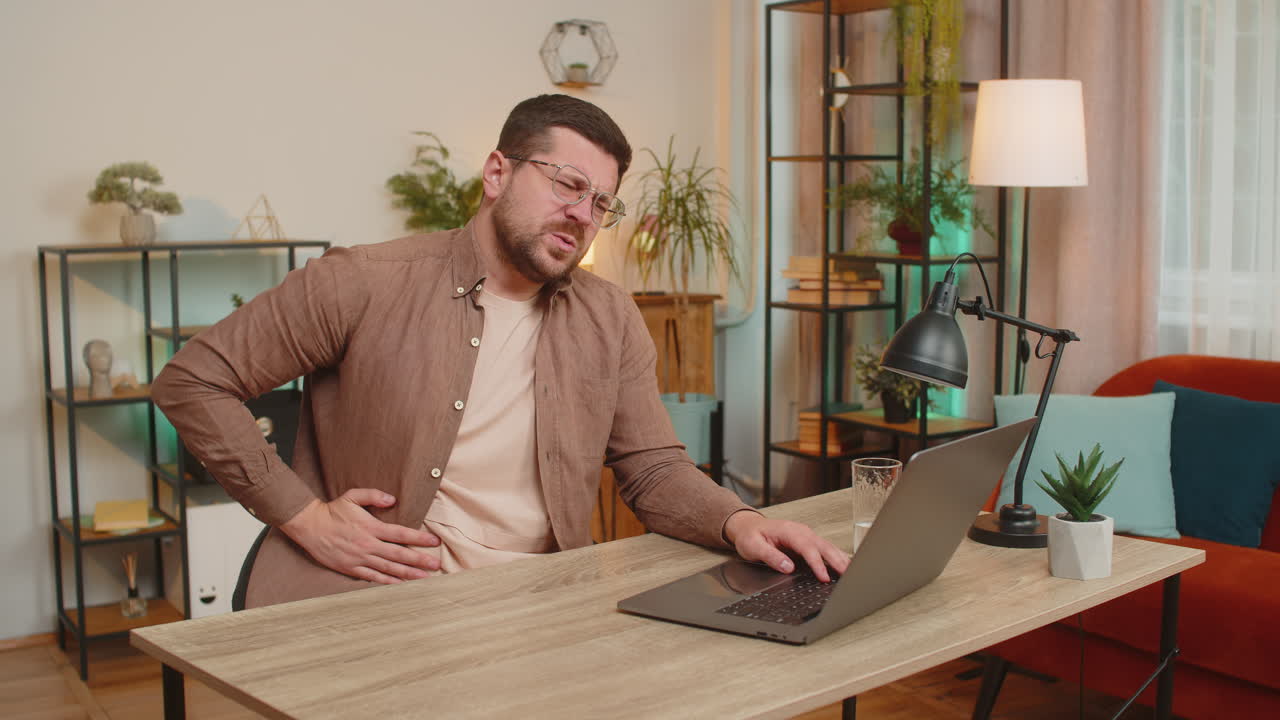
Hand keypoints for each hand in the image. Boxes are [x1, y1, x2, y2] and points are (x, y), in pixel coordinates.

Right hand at [280, 488, 441, 583]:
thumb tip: (392, 499)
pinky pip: (373, 577)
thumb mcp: (352, 496)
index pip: (401, 534)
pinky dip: (387, 582)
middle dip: (420, 560)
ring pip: (389, 569)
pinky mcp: (351, 568)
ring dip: (408, 574)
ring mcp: (360, 558)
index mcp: (371, 527)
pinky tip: (400, 586)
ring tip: (424, 579)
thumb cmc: (333, 510)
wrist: (309, 526)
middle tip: (436, 565)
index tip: (434, 542)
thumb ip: (374, 495)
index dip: (419, 539)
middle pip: (399, 555)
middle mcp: (368, 545)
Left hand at [723, 510, 849, 582]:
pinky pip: (825, 549)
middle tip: (848, 576)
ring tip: (852, 573)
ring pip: (828, 547)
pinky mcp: (808, 542)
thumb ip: (770, 556)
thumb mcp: (753, 546)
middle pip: (823, 546)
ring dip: (840, 559)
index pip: (807, 548)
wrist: (748, 526)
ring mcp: (806, 536)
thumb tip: (788, 567)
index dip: (817, 563)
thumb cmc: (750, 535)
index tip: (823, 577)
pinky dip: (837, 557)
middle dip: (837, 561)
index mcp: (788, 531)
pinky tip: (845, 566)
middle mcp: (801, 531)